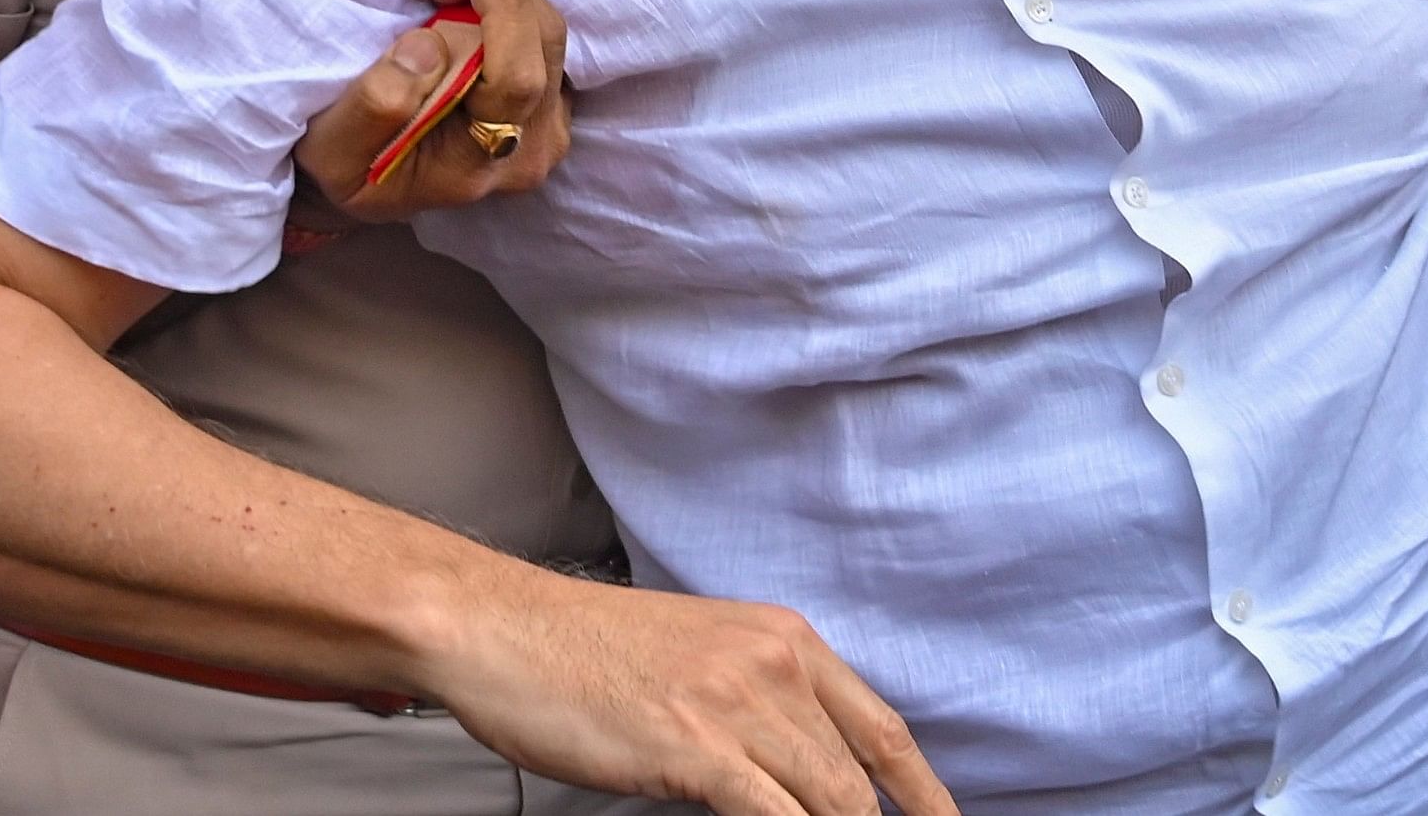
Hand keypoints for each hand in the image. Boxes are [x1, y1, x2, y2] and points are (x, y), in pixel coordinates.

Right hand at [293, 0, 571, 218]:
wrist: (372, 180)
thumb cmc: (349, 168)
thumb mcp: (332, 151)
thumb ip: (376, 105)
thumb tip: (427, 45)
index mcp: (479, 164)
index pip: (517, 81)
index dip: (502, 10)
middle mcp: (530, 145)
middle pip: (540, 38)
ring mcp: (546, 118)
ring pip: (541, 23)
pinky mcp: (546, 90)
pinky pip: (533, 26)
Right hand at [436, 572, 954, 815]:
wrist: (503, 628)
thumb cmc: (584, 651)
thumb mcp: (699, 658)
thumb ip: (756, 702)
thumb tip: (793, 770)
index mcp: (784, 639)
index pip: (883, 728)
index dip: (924, 791)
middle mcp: (776, 663)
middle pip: (861, 776)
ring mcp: (738, 704)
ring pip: (829, 800)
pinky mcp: (696, 745)